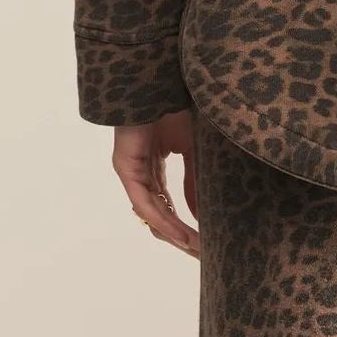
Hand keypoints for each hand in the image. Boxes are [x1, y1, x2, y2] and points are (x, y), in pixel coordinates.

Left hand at [112, 107, 200, 257]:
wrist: (159, 82)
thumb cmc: (177, 106)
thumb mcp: (193, 148)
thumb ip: (195, 180)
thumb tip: (203, 214)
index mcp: (156, 168)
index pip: (169, 207)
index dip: (187, 227)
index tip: (208, 242)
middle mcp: (142, 175)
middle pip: (160, 217)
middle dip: (181, 238)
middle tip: (204, 254)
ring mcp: (133, 174)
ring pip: (153, 215)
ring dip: (175, 235)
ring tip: (197, 249)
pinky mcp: (128, 170)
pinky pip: (146, 203)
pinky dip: (165, 221)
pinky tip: (182, 234)